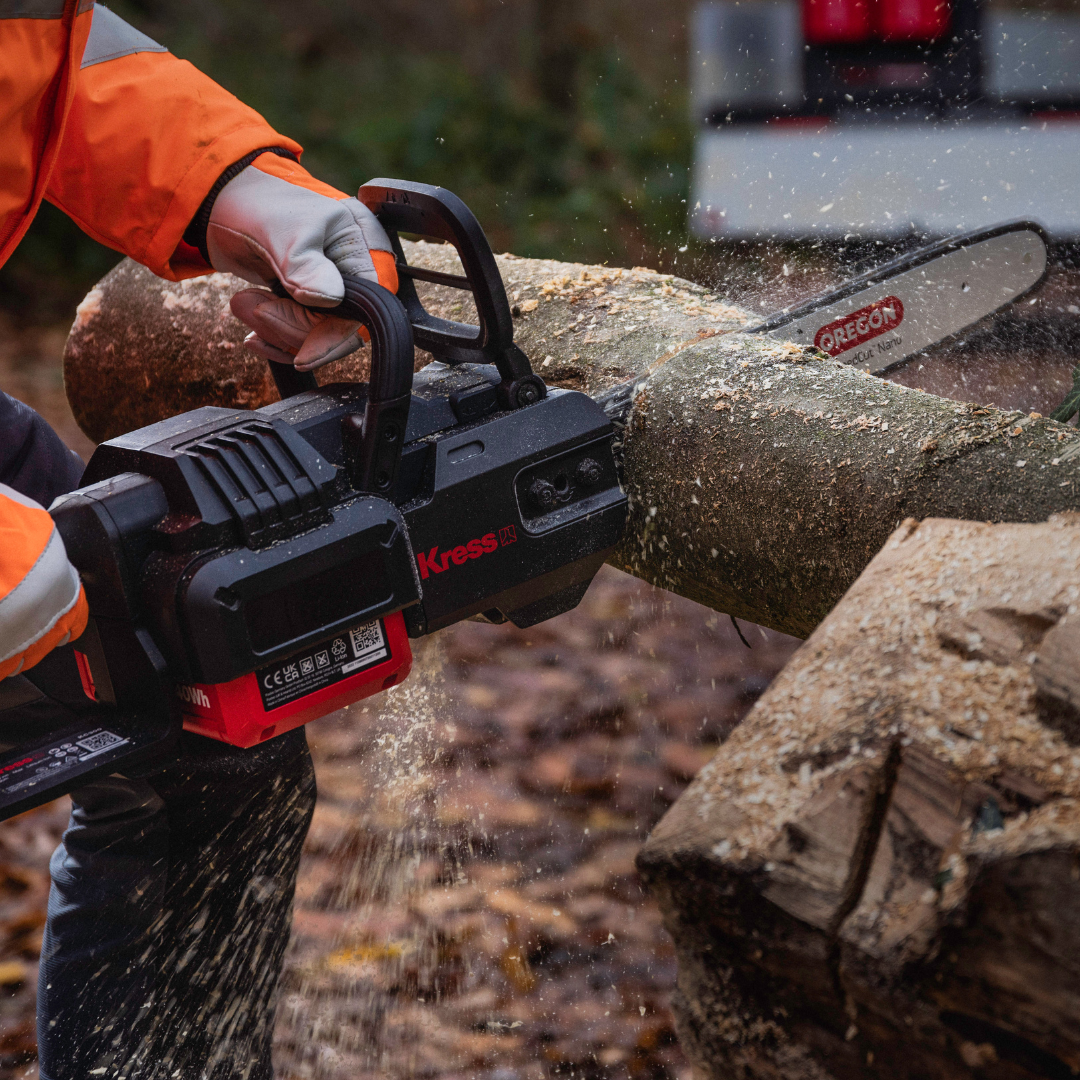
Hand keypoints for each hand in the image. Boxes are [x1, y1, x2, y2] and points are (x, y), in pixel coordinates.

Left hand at [206, 156, 396, 368]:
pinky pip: (300, 337)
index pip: (364, 311)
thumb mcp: (281, 231)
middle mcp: (352, 271)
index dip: (333, 338)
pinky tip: (253, 333)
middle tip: (250, 305)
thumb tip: (330, 297)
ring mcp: (330, 289)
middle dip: (289, 327)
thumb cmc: (256, 203)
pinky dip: (274, 339)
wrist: (223, 201)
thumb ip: (305, 265)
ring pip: (314, 337)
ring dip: (273, 330)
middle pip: (337, 329)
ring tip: (242, 303)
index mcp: (360, 246)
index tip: (302, 356)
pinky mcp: (309, 302)